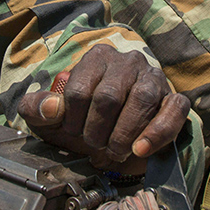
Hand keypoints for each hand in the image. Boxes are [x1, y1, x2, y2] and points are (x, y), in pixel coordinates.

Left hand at [16, 44, 189, 170]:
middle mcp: (127, 61)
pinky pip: (173, 110)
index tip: (73, 132)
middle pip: (109, 96)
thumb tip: (52, 108)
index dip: (73, 119)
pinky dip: (156, 133)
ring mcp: (153, 77)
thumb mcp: (50, 118)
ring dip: (123, 134)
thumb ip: (36, 108)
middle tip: (94, 145)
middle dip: (97, 131)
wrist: (112, 143)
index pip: (79, 89)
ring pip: (141, 100)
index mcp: (96, 58)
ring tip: (114, 151)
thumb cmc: (81, 124)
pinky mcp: (173, 98)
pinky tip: (140, 149)